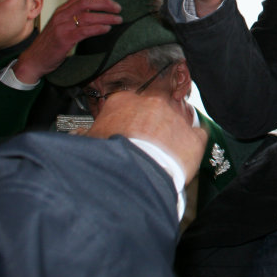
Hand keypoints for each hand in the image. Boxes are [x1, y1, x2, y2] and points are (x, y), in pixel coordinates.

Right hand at [13, 0, 121, 83]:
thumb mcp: (60, 27)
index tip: (109, 0)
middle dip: (105, 4)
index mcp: (60, 11)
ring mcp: (62, 27)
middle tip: (118, 8)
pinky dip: (99, 28)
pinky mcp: (64, 39)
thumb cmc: (49, 45)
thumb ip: (73, 19)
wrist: (34, 60)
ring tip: (118, 20)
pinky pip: (85, 30)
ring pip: (88, 16)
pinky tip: (107, 29)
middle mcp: (61, 16)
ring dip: (106, 17)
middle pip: (86, 3)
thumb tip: (95, 14)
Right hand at [87, 93, 206, 183]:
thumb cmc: (109, 159)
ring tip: (161, 152)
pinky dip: (193, 143)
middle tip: (143, 143)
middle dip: (149, 125)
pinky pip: (198, 135)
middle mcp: (152, 103)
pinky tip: (185, 153)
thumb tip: (78, 136)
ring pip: (176, 120)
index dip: (125, 119)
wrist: (134, 175)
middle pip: (152, 110)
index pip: (126, 104)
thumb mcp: (90, 143)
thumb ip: (86, 135)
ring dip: (170, 133)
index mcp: (124, 101)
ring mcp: (175, 117)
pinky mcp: (193, 136)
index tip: (125, 130)